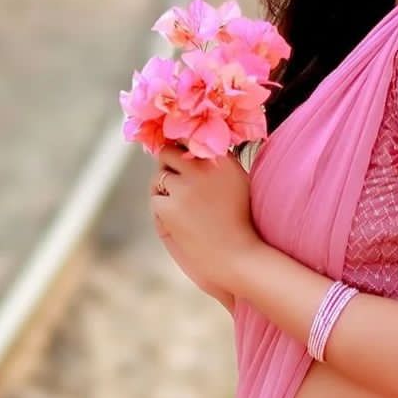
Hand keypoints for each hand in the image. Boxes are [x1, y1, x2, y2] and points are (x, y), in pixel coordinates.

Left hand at [150, 142, 259, 296]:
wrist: (239, 257)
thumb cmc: (241, 223)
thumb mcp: (238, 183)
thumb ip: (215, 164)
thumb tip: (186, 147)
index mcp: (223, 160)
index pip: (189, 140)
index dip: (181, 151)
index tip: (183, 164)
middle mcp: (203, 168)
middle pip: (168, 153)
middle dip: (168, 167)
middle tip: (177, 188)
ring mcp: (185, 187)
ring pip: (160, 177)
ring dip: (165, 191)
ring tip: (185, 211)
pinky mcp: (170, 207)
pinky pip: (156, 200)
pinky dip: (163, 212)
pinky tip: (182, 225)